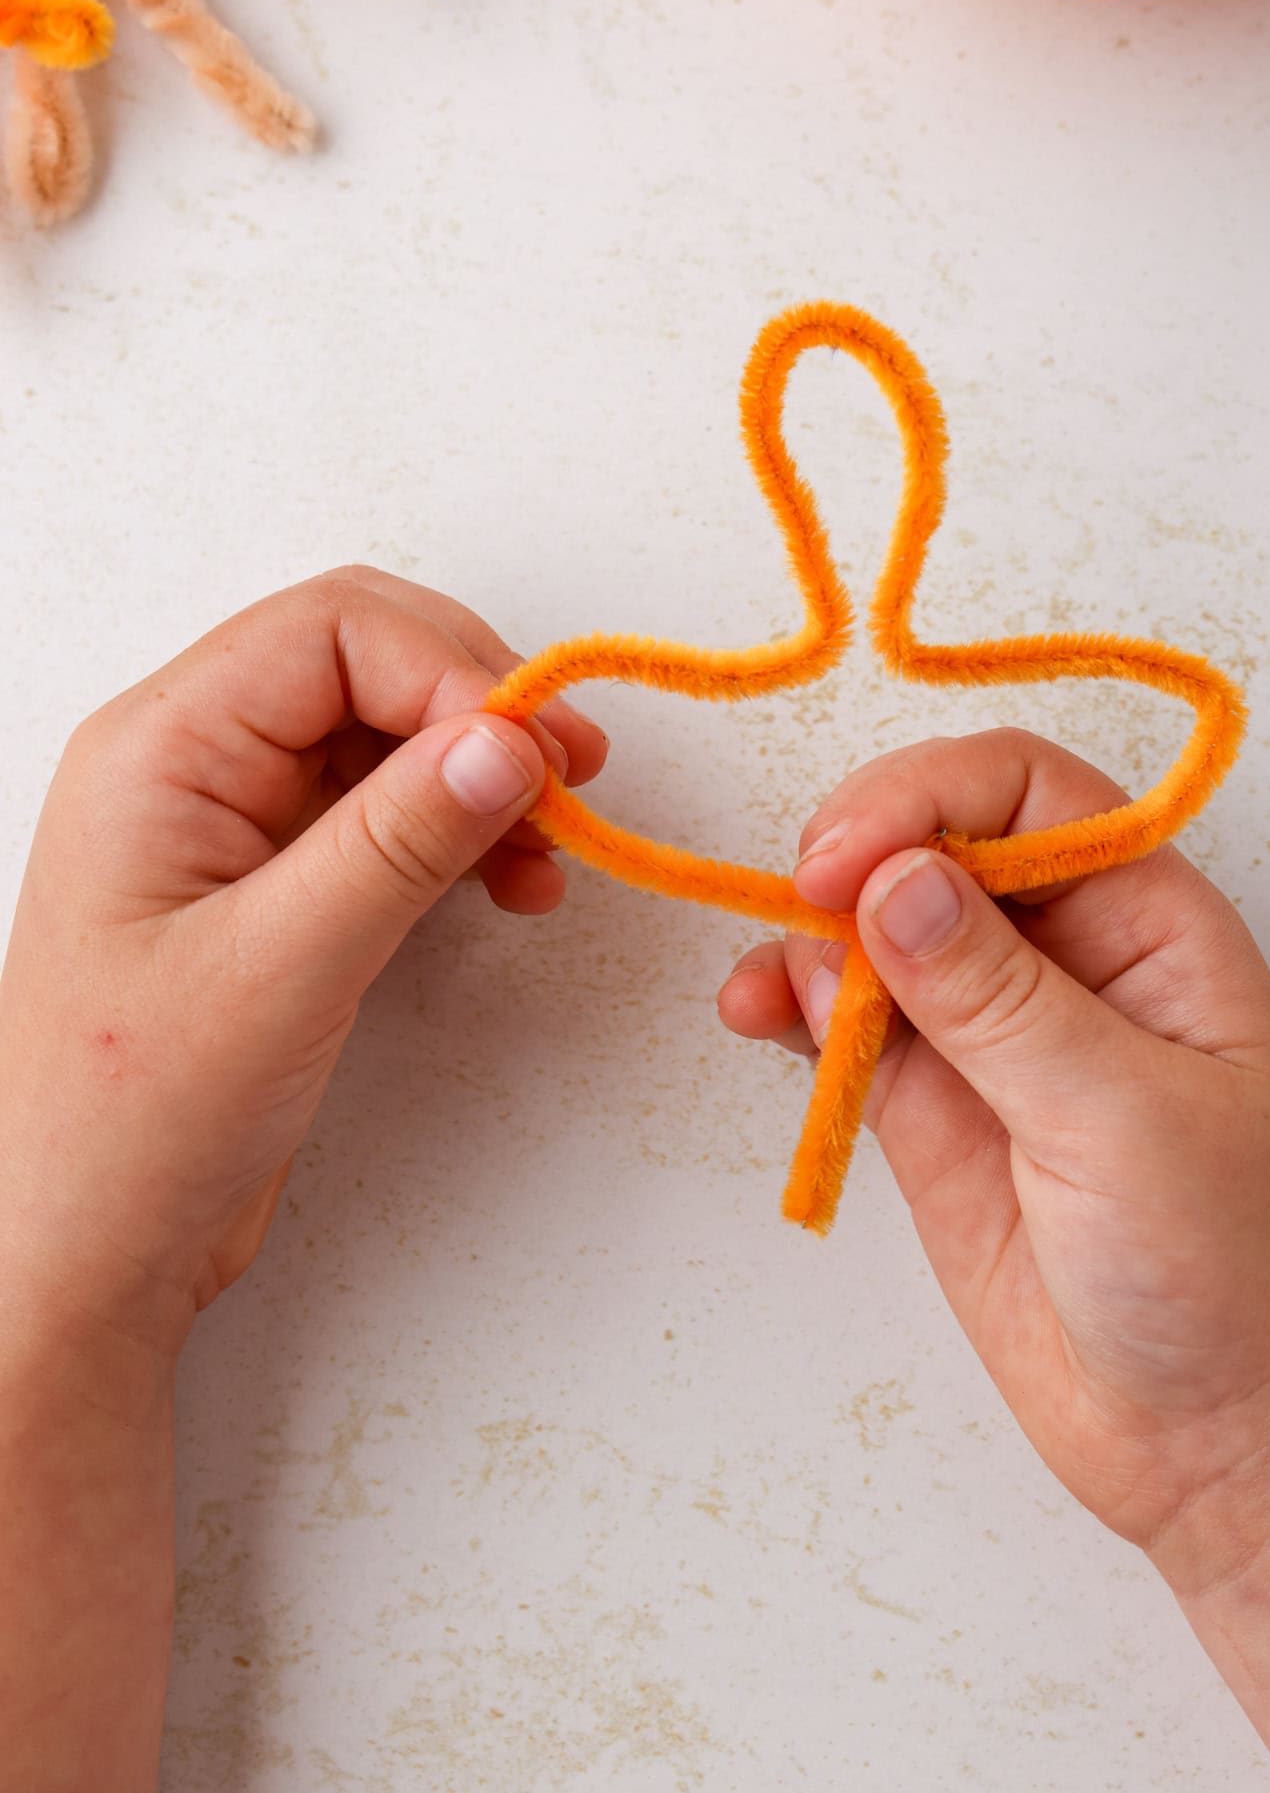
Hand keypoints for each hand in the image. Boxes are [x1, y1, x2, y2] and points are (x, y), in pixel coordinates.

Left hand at [0, 565, 604, 1351]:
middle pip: (365, 662)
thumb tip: (508, 740)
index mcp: (160, 751)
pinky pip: (388, 812)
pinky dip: (462, 831)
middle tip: (571, 776)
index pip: (328, 632)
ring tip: (553, 840)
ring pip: (388, 735)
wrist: (79, 1257)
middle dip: (477, 706)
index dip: (448, 670)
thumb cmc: (126, 1125)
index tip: (535, 752)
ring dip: (481, 771)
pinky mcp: (279, 886)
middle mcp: (196, 765)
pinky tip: (514, 880)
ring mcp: (238, 824)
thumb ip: (396, 843)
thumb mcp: (274, 971)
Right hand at [720, 730, 1269, 1789]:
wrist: (1213, 1448)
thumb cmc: (1227, 1277)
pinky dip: (793, 1002)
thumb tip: (892, 879)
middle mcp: (1068, 954)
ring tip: (760, 988)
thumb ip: (999, 1000)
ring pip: (878, 926)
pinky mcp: (932, 1101)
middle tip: (802, 907)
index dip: (933, 797)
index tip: (849, 858)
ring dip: (807, 931)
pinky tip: (756, 1013)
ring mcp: (991, 1028)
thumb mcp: (1122, 1122)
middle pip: (941, 839)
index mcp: (1152, 923)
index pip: (1032, 792)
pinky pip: (846, 1018)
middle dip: (860, 853)